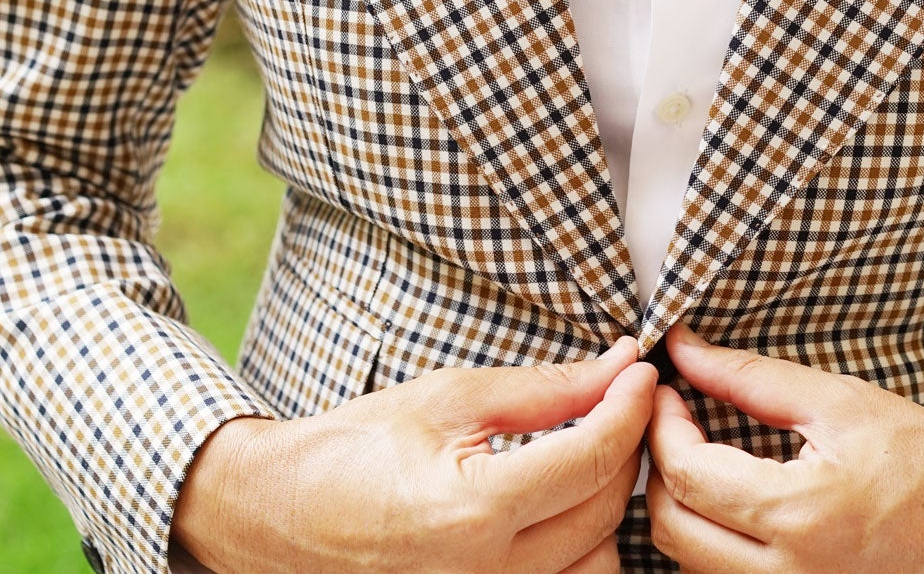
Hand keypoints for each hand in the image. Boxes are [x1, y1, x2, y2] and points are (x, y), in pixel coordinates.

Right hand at [170, 334, 657, 572]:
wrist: (283, 512)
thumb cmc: (356, 448)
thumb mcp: (450, 398)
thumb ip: (545, 390)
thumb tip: (616, 368)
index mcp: (474, 511)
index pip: (593, 458)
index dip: (629, 407)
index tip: (640, 373)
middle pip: (606, 511)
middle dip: (623, 449)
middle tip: (619, 402)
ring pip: (597, 560)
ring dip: (604, 504)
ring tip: (587, 455)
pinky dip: (578, 546)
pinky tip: (562, 505)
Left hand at [645, 323, 923, 572]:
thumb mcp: (842, 402)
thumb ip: (751, 378)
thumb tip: (685, 349)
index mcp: (799, 513)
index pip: (684, 474)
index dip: (660, 425)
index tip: (667, 391)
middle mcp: (789, 572)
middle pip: (670, 528)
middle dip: (657, 468)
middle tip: (675, 422)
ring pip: (690, 563)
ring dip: (681, 508)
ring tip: (702, 457)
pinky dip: (711, 543)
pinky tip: (731, 502)